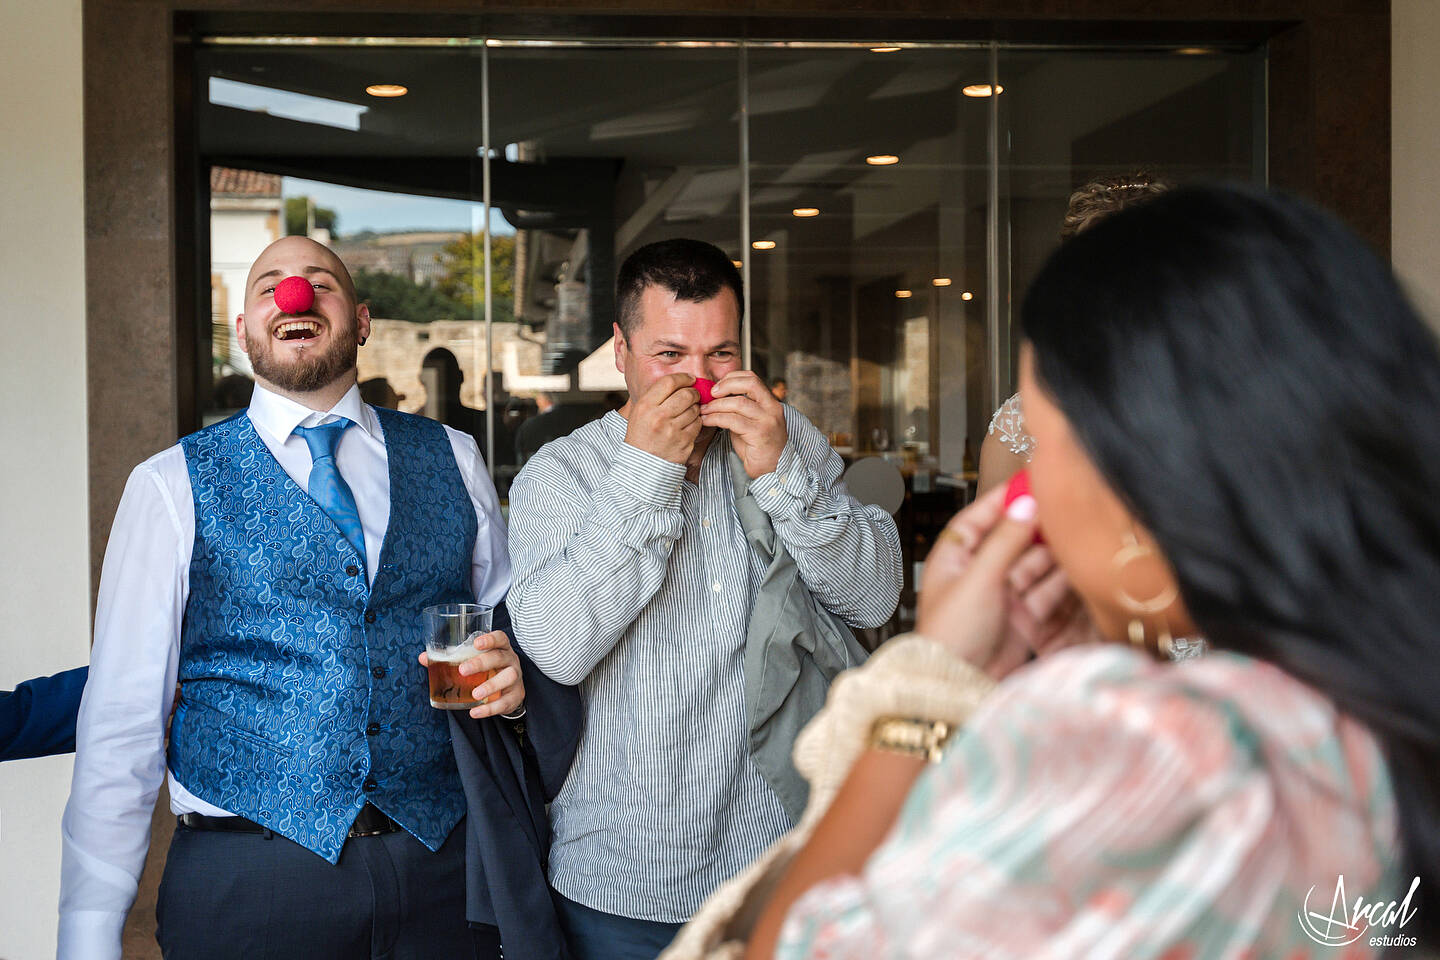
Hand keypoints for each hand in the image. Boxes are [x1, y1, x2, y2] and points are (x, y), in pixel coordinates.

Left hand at [417, 630, 525, 718]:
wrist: (508, 690)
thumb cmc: (487, 670)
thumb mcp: (473, 661)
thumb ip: (450, 659)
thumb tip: (423, 658)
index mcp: (500, 648)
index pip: (500, 638)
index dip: (490, 639)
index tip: (476, 643)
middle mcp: (510, 660)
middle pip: (500, 657)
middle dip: (482, 663)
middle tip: (463, 671)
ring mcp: (515, 678)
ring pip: (508, 678)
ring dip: (491, 686)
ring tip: (475, 694)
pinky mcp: (516, 696)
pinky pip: (505, 702)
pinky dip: (490, 708)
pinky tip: (475, 712)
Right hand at [624, 373, 702, 463]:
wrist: (642, 465)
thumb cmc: (641, 436)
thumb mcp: (638, 412)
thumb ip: (655, 395)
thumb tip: (676, 379)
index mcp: (645, 406)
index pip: (669, 382)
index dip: (683, 378)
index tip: (689, 379)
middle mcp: (659, 417)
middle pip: (686, 394)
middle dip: (693, 392)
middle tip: (693, 394)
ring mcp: (673, 431)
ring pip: (695, 409)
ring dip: (695, 407)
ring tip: (689, 411)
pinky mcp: (684, 443)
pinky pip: (698, 424)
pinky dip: (696, 422)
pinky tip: (689, 424)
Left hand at [699, 371, 787, 478]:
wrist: (771, 469)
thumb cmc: (757, 446)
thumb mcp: (749, 421)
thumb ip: (738, 409)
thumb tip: (715, 398)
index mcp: (770, 402)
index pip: (752, 378)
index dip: (732, 377)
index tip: (717, 386)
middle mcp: (772, 408)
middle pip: (749, 384)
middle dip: (726, 385)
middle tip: (711, 394)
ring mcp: (767, 421)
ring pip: (738, 402)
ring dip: (716, 405)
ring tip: (704, 410)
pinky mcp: (759, 434)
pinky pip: (733, 421)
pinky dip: (716, 418)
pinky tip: (707, 421)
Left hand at [917, 485, 1096, 678]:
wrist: (960, 684)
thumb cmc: (952, 633)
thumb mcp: (979, 578)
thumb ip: (1005, 540)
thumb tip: (1025, 504)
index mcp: (954, 558)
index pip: (978, 518)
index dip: (1003, 500)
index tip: (1029, 481)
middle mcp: (979, 573)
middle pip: (1012, 540)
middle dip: (1036, 527)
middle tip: (1064, 508)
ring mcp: (1002, 595)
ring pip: (1033, 565)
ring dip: (1053, 553)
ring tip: (1076, 535)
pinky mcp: (1023, 617)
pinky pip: (1046, 591)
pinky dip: (1061, 581)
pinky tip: (1078, 567)